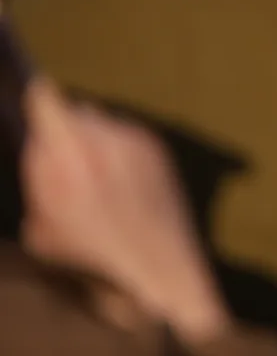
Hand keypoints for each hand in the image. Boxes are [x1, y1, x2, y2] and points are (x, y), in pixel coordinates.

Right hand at [21, 79, 229, 346]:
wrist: (158, 266)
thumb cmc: (92, 258)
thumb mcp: (42, 230)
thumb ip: (39, 181)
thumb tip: (40, 149)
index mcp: (66, 159)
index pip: (47, 102)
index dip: (38, 99)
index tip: (33, 95)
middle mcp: (102, 139)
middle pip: (72, 112)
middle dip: (64, 132)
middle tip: (65, 161)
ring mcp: (133, 139)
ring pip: (101, 121)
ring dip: (92, 140)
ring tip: (97, 180)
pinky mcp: (156, 145)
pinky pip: (125, 134)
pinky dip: (117, 149)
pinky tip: (122, 183)